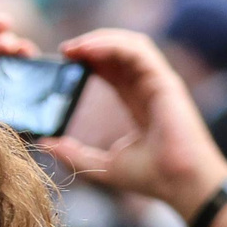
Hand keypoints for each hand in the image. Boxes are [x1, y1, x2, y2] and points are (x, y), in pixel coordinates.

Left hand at [44, 30, 226, 223]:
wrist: (182, 186)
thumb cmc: (154, 179)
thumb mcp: (103, 167)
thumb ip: (75, 154)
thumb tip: (45, 144)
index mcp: (139, 103)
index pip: (113, 70)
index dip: (90, 60)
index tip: (65, 62)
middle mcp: (150, 88)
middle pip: (120, 52)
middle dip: (91, 45)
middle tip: (64, 51)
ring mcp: (160, 82)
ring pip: (130, 44)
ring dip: (100, 40)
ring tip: (74, 47)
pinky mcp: (165, 81)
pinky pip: (137, 51)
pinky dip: (112, 45)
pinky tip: (89, 50)